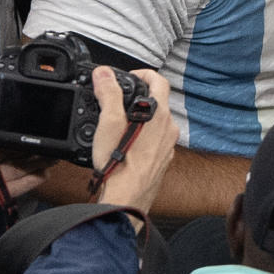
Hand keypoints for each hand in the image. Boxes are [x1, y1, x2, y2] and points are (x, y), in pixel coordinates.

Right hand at [91, 67, 177, 216]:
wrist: (126, 200)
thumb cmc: (119, 166)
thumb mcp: (108, 123)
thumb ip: (108, 94)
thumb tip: (104, 74)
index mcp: (160, 115)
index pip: (159, 80)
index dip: (143, 74)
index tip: (129, 78)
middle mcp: (169, 128)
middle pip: (158, 101)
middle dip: (139, 96)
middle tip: (120, 100)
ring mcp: (168, 145)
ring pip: (157, 121)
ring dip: (141, 117)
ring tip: (120, 124)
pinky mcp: (163, 159)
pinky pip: (156, 140)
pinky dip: (144, 136)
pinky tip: (127, 144)